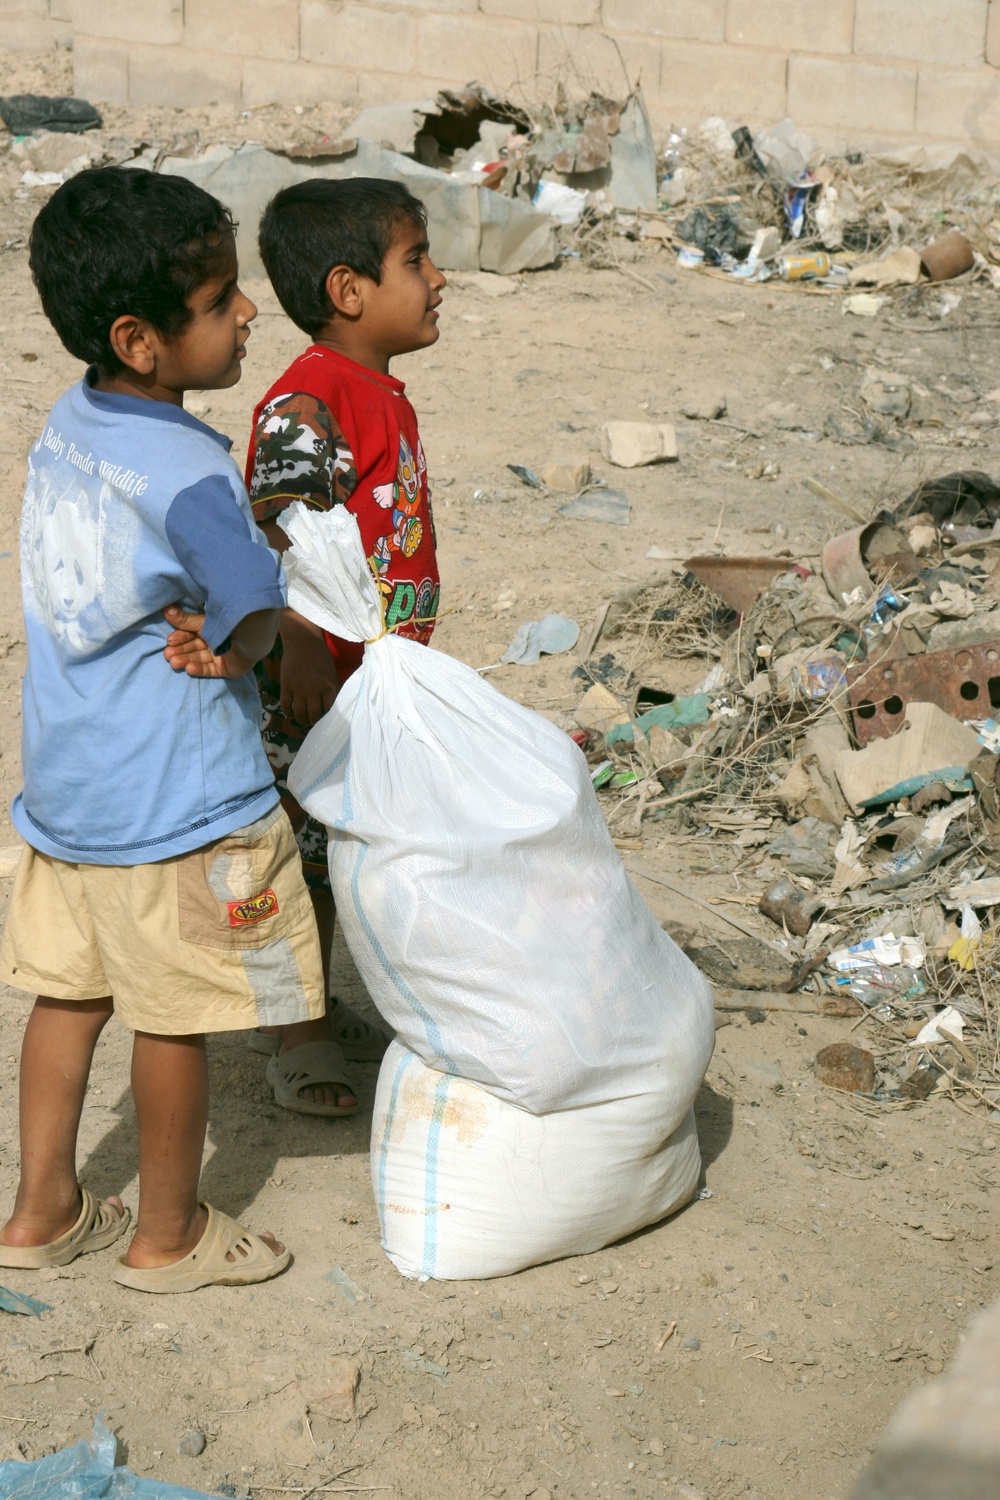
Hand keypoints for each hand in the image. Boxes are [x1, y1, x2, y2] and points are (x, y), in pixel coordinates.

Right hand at [162, 605, 253, 678]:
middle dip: (180, 651)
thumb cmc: (226, 624)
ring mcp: (222, 657)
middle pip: (194, 648)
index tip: (169, 641)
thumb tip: (165, 609)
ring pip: (200, 659)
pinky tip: (188, 668)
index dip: (180, 638)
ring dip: (186, 660)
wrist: (251, 635)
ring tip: (174, 662)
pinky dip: (200, 669)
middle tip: (167, 655)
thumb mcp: (202, 622)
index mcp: (211, 629)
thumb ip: (185, 620)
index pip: (192, 635)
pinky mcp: (227, 669)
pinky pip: (211, 670)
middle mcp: (216, 643)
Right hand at [279, 610, 338, 726]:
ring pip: (299, 713)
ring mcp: (299, 690)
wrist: (303, 642)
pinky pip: (286, 705)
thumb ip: (331, 688)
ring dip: (301, 720)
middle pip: (313, 715)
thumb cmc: (321, 656)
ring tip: (302, 721)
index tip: (324, 719)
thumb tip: (329, 704)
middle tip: (311, 722)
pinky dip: (288, 712)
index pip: (328, 710)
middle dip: (312, 721)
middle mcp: (314, 692)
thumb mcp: (332, 673)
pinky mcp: (287, 686)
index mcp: (329, 688)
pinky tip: (290, 714)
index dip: (326, 716)